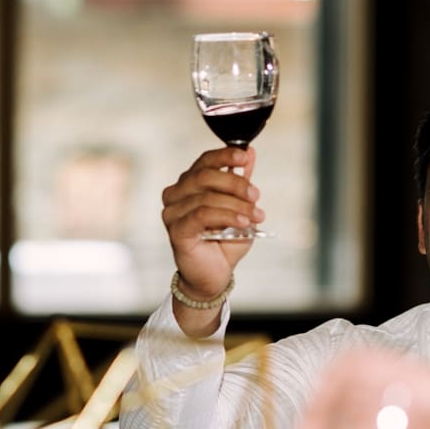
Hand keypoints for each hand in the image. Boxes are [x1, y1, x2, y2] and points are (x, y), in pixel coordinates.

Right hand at [160, 147, 265, 319]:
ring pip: (207, 197)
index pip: (204, 162)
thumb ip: (242, 182)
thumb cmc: (224, 242)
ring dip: (237, 205)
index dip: (225, 155)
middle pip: (205, 176)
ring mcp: (172, 213)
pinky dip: (227, 216)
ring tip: (257, 215)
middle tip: (256, 195)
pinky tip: (244, 223)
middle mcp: (175, 195)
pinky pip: (203, 215)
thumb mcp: (239, 208)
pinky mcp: (176, 230)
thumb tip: (250, 153)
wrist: (215, 275)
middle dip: (236, 183)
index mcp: (188, 185)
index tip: (245, 156)